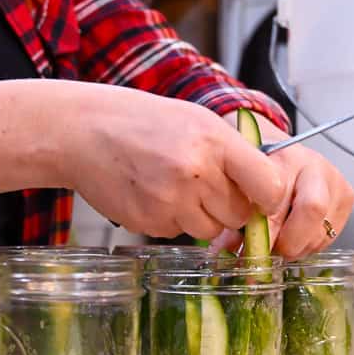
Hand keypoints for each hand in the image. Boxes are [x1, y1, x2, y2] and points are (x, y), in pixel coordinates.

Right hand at [0, 81, 284, 241]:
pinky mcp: (150, 223)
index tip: (261, 197)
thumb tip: (269, 193)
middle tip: (208, 188)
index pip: (268, 186)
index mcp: (215, 141)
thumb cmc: (145, 124)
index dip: (267, 197)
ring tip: (176, 187)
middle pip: (240, 215)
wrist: (84, 133)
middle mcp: (196, 173)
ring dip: (201, 217)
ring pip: (211, 230)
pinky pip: (178, 234)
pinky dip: (172, 220)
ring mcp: (170, 201)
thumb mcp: (196, 121)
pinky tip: (153, 194)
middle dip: (231, 208)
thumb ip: (233, 154)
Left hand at [213, 112, 353, 258]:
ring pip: (321, 231)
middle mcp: (316, 165)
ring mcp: (335, 181)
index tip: (251, 246)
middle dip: (288, 240)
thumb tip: (226, 249)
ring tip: (280, 241)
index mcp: (285, 156)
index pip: (280, 196)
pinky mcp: (347, 198)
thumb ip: (234, 215)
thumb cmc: (260, 173)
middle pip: (313, 210)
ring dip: (297, 247)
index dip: (266, 229)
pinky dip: (310, 244)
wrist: (280, 156)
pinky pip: (330, 236)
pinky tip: (295, 236)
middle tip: (270, 250)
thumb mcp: (243, 187)